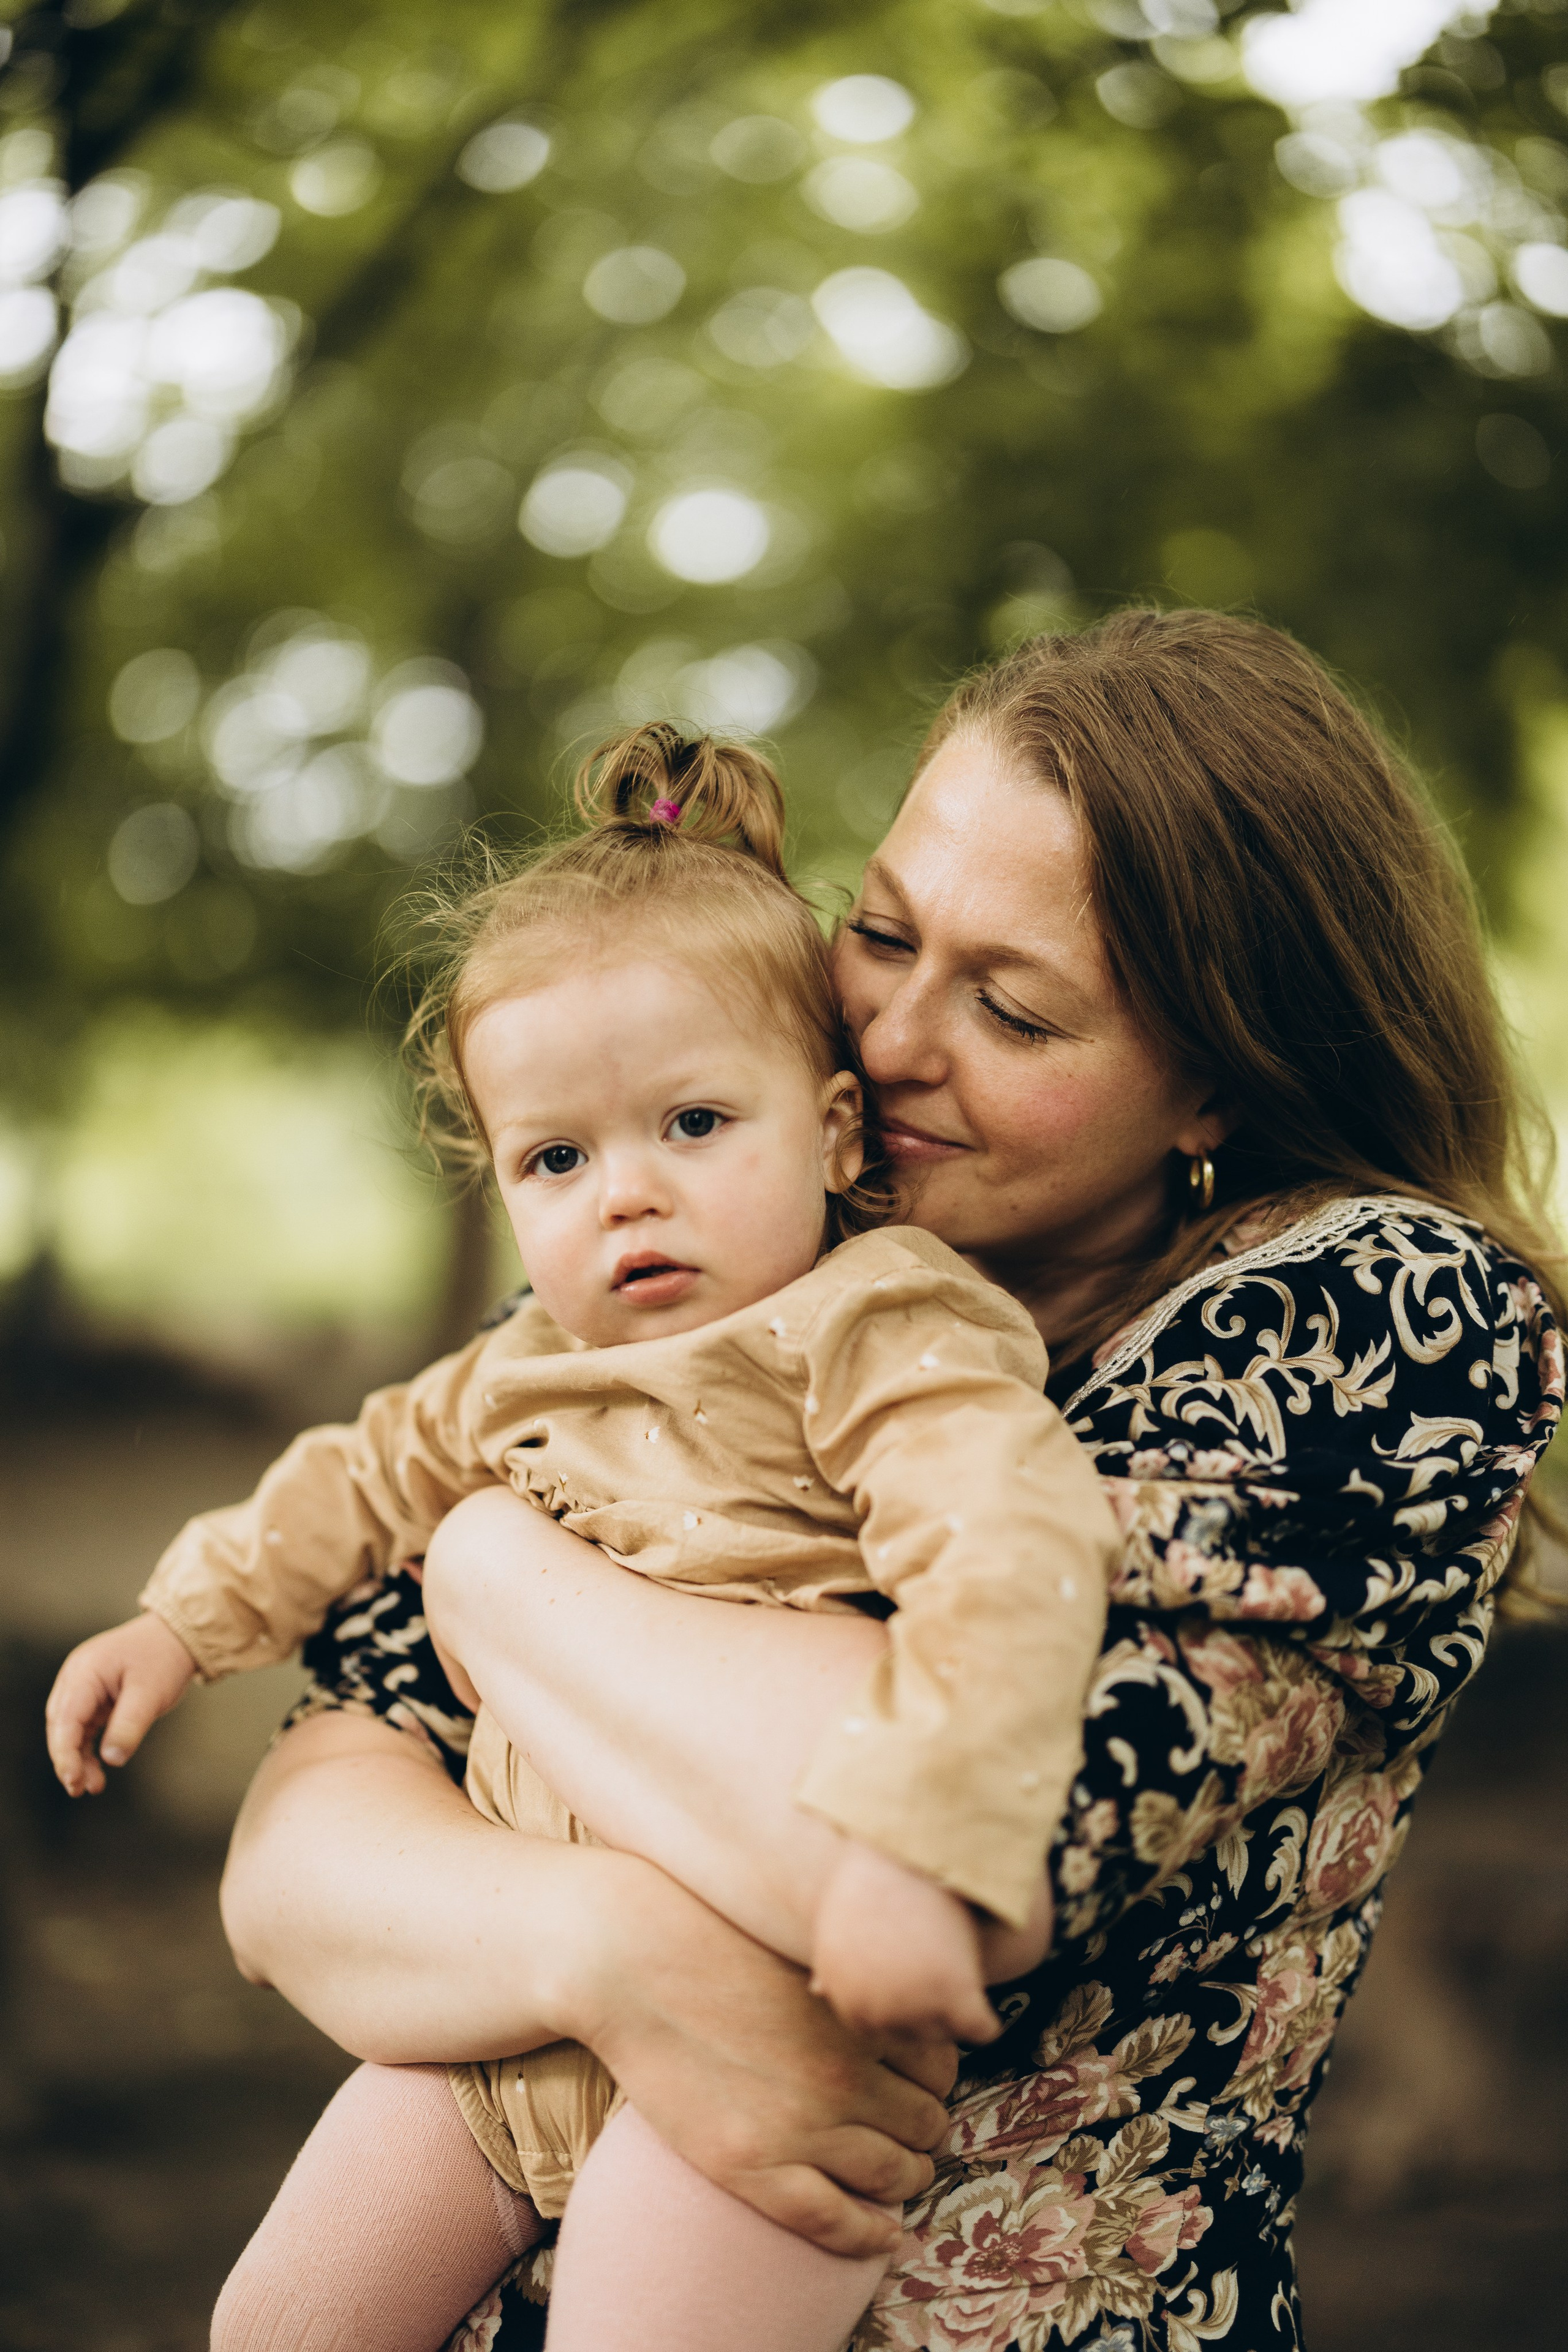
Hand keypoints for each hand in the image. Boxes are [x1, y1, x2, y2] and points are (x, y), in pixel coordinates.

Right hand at [45, 1613, 198, 1795]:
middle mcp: (77, 1677)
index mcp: (85, 1671)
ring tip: (93, 1786)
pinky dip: (88, 1746)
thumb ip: (129, 1726)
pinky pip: (85, 1724)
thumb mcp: (150, 1694)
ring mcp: (84, 1685)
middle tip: (80, 1789)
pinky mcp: (95, 1694)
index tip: (73, 1780)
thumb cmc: (164, 1658)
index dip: (65, 1753)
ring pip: (70, 1728)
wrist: (180, 1634)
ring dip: (78, 1757)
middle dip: (68, 1759)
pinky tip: (98, 1767)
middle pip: (61, 1725)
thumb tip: (111, 1759)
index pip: (65, 1718)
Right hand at [562, 1848, 958, 2258]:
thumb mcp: (804, 1946)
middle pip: (925, 2121)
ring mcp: (799, 2127)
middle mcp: (843, 2076)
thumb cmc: (711, 1934)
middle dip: (925, 2129)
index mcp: (860, 2016)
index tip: (922, 2081)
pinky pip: (834, 2222)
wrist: (629, 1959)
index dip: (935, 2077)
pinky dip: (870, 2236)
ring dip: (908, 2177)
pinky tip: (885, 2236)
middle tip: (912, 2130)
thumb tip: (904, 1993)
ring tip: (902, 2175)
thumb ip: (856, 1981)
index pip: (940, 2063)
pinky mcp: (751, 2167)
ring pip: (893, 2174)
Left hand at [811, 1839, 1000, 2045]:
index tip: (910, 1972)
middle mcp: (873, 2010)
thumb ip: (834, 1966)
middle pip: (910, 2034)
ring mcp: (915, 2006)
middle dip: (925, 2011)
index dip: (897, 2002)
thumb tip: (816, 1989)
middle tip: (938, 1971)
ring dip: (954, 2015)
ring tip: (960, 1979)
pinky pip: (981, 2029)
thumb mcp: (841, 1928)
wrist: (903, 1848)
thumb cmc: (873, 1879)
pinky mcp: (955, 1995)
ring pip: (944, 2033)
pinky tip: (988, 2008)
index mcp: (844, 1995)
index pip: (874, 2028)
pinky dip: (987, 2022)